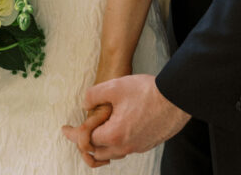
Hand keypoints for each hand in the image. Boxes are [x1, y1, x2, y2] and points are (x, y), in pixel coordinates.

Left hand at [65, 75, 189, 162]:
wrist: (175, 98)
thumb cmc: (146, 92)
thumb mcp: (115, 86)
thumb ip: (94, 95)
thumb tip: (84, 104)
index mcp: (114, 134)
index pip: (85, 140)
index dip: (72, 134)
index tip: (64, 129)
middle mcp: (125, 146)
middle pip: (97, 153)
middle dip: (84, 143)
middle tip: (77, 132)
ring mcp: (137, 147)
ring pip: (111, 154)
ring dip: (99, 146)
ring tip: (95, 133)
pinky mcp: (147, 144)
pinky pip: (124, 150)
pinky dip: (114, 144)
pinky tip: (115, 131)